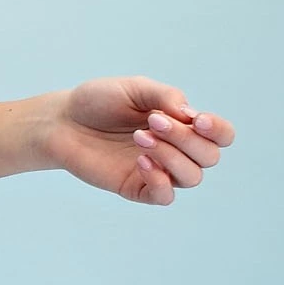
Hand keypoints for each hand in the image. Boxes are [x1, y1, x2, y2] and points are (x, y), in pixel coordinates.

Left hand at [46, 76, 235, 204]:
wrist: (62, 120)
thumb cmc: (99, 101)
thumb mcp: (136, 88)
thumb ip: (166, 97)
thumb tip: (191, 115)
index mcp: (181, 125)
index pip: (221, 136)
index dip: (218, 130)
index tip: (198, 119)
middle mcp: (175, 151)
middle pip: (209, 157)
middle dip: (186, 139)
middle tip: (152, 122)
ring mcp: (158, 171)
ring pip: (192, 178)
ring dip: (172, 156)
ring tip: (140, 137)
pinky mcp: (136, 188)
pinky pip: (164, 196)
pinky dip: (160, 181)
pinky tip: (140, 161)